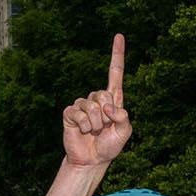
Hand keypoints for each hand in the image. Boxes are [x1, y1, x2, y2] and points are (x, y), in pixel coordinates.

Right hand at [61, 34, 131, 169]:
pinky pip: (78, 113)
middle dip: (106, 115)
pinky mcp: (70, 113)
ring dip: (95, 123)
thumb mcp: (125, 132)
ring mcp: (82, 105)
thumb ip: (124, 118)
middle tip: (103, 128)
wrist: (91, 160)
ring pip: (91, 106)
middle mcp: (97, 99)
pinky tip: (83, 131)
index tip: (119, 36)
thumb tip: (109, 107)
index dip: (117, 54)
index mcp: (113, 100)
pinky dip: (83, 125)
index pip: (115, 73)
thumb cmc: (109, 146)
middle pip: (103, 95)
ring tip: (93, 132)